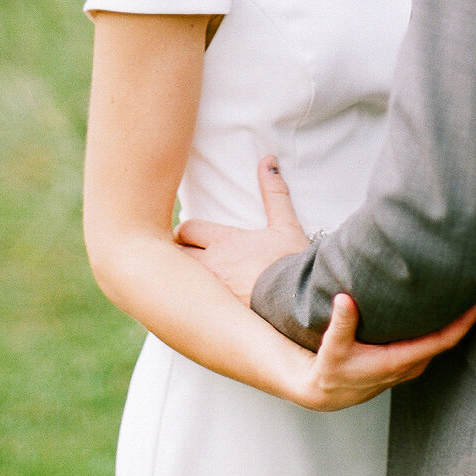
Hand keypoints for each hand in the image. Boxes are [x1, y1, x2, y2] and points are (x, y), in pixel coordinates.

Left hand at [175, 155, 308, 302]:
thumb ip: (274, 192)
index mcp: (225, 242)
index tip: (190, 235)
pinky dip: (188, 305)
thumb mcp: (286, 226)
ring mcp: (210, 293)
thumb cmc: (292, 263)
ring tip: (185, 281)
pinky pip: (188, 309)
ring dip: (180, 278)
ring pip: (178, 281)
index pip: (187, 229)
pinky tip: (191, 309)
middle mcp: (212, 265)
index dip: (186, 231)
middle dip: (177, 253)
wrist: (300, 305)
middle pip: (176, 254)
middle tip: (184, 256)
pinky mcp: (213, 317)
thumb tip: (267, 159)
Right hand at [289, 292, 475, 411]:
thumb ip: (341, 324)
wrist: (329, 391)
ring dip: (456, 318)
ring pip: (442, 339)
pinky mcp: (406, 359)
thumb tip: (345, 299)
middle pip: (449, 337)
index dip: (464, 322)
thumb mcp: (333, 348)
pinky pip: (433, 340)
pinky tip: (445, 305)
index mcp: (399, 360)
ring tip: (469, 289)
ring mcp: (411, 362)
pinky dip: (443, 323)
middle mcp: (411, 364)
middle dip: (467, 315)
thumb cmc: (332, 369)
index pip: (442, 340)